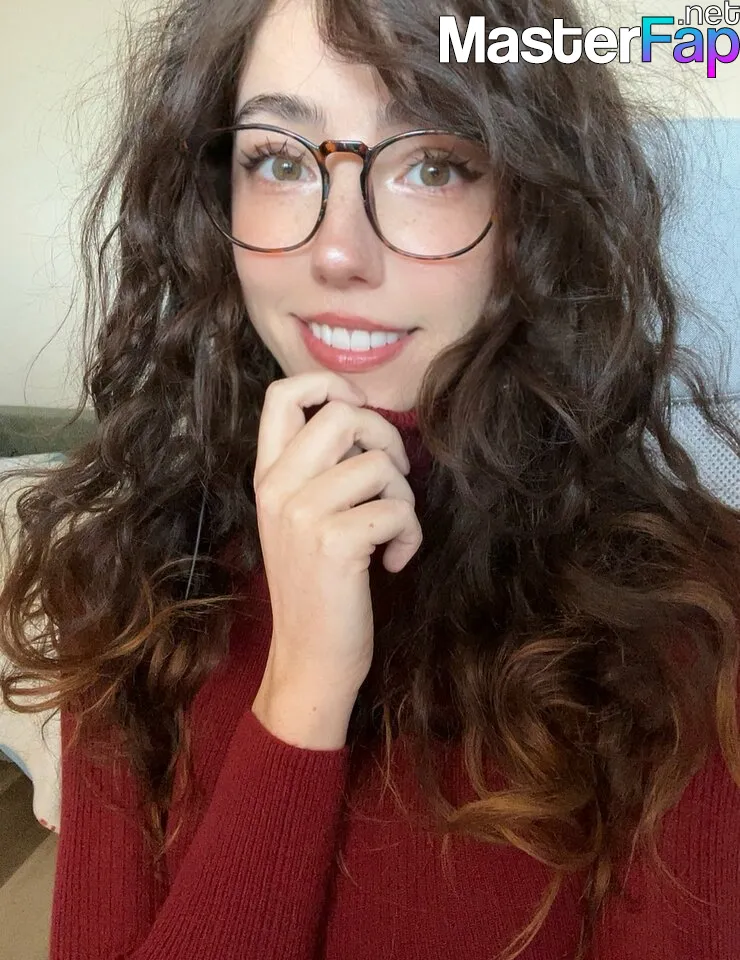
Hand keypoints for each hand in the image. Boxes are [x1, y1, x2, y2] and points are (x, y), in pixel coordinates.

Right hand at [250, 372, 422, 747]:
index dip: (327, 383)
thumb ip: (317, 468)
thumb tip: (367, 423)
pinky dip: (410, 535)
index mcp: (267, 475)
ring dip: (403, 498)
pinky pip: (398, 509)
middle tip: (392, 480)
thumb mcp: (299, 518)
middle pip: (345, 414)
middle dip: (386, 439)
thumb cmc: (317, 585)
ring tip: (391, 532)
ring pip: (380, 463)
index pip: (281, 394)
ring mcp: (302, 514)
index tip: (356, 409)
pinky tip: (394, 560)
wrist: (310, 657)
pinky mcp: (334, 542)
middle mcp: (277, 487)